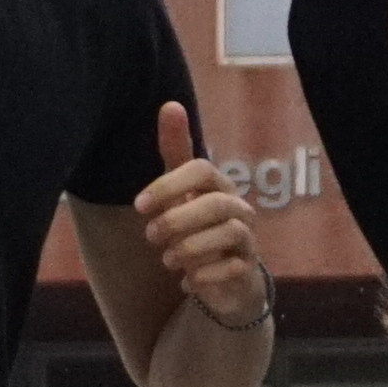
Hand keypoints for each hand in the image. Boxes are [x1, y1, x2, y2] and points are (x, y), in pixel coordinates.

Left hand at [135, 99, 271, 328]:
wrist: (227, 272)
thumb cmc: (199, 223)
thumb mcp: (182, 188)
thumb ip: (176, 151)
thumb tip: (170, 104)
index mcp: (218, 185)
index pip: (201, 170)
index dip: (168, 185)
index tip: (139, 206)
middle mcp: (238, 208)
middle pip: (215, 204)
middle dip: (176, 220)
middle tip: (150, 236)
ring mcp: (247, 238)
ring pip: (228, 233)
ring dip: (189, 249)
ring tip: (167, 260)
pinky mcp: (248, 268)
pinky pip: (233, 269)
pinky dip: (205, 276)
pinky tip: (185, 282)